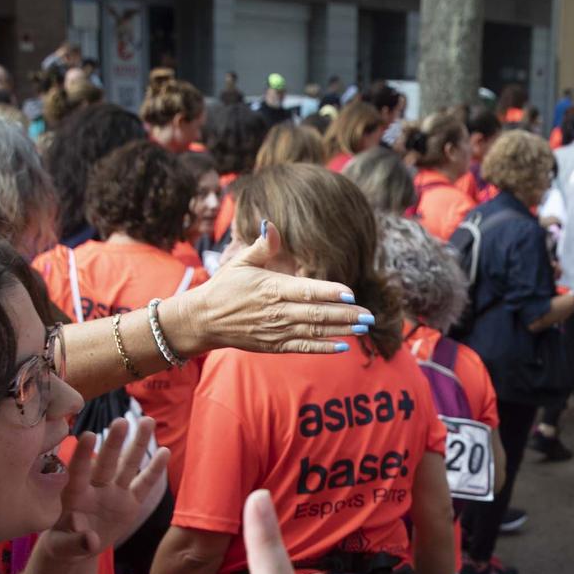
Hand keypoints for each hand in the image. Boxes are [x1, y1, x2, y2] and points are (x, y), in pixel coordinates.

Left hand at [42, 417, 168, 560]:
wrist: (77, 545)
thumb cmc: (62, 544)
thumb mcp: (62, 548)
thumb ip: (75, 543)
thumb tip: (90, 540)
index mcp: (73, 495)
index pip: (78, 472)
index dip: (82, 455)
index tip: (88, 435)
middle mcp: (95, 487)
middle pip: (106, 463)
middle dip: (113, 443)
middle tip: (121, 421)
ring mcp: (114, 492)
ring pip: (127, 466)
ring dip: (137, 444)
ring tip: (147, 421)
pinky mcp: (130, 502)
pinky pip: (143, 485)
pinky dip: (154, 470)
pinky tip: (164, 452)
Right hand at [171, 224, 373, 355]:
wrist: (204, 320)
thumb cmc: (225, 287)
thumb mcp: (241, 261)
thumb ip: (263, 246)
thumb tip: (273, 224)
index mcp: (272, 288)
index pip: (307, 291)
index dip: (330, 292)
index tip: (351, 293)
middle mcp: (277, 311)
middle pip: (317, 314)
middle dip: (346, 315)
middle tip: (369, 315)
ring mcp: (276, 331)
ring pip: (315, 331)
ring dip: (341, 330)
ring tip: (363, 328)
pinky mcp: (274, 345)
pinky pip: (303, 347)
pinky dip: (323, 348)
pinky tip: (343, 346)